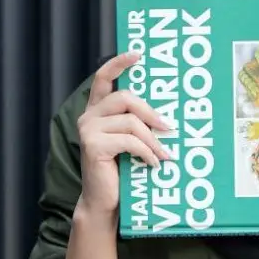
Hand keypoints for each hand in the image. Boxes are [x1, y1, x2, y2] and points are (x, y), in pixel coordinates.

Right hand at [76, 52, 171, 216]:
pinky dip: (146, 153)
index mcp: (97, 112)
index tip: (138, 55)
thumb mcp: (130, 145)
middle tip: (169, 128)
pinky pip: (129, 141)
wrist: (104, 204)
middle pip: (125, 97)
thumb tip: (166, 120)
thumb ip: (137, 127)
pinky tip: (153, 164)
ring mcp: (88, 130)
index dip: (118, 63)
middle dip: (151, 112)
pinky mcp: (93, 145)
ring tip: (165, 155)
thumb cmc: (120, 175)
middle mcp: (89, 117)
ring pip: (130, 121)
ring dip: (153, 140)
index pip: (103, 78)